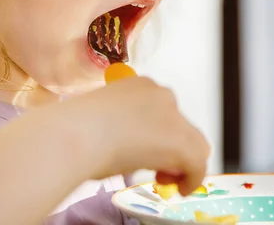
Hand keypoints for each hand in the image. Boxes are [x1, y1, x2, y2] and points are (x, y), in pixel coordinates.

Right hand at [60, 76, 210, 194]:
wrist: (79, 133)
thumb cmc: (76, 127)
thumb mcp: (101, 119)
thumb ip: (121, 126)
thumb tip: (128, 147)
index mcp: (139, 85)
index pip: (161, 110)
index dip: (156, 133)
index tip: (144, 149)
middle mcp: (161, 94)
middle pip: (180, 125)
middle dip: (171, 146)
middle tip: (156, 167)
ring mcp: (174, 116)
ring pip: (194, 142)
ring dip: (182, 161)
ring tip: (164, 177)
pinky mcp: (182, 142)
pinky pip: (197, 163)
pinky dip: (191, 178)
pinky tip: (179, 188)